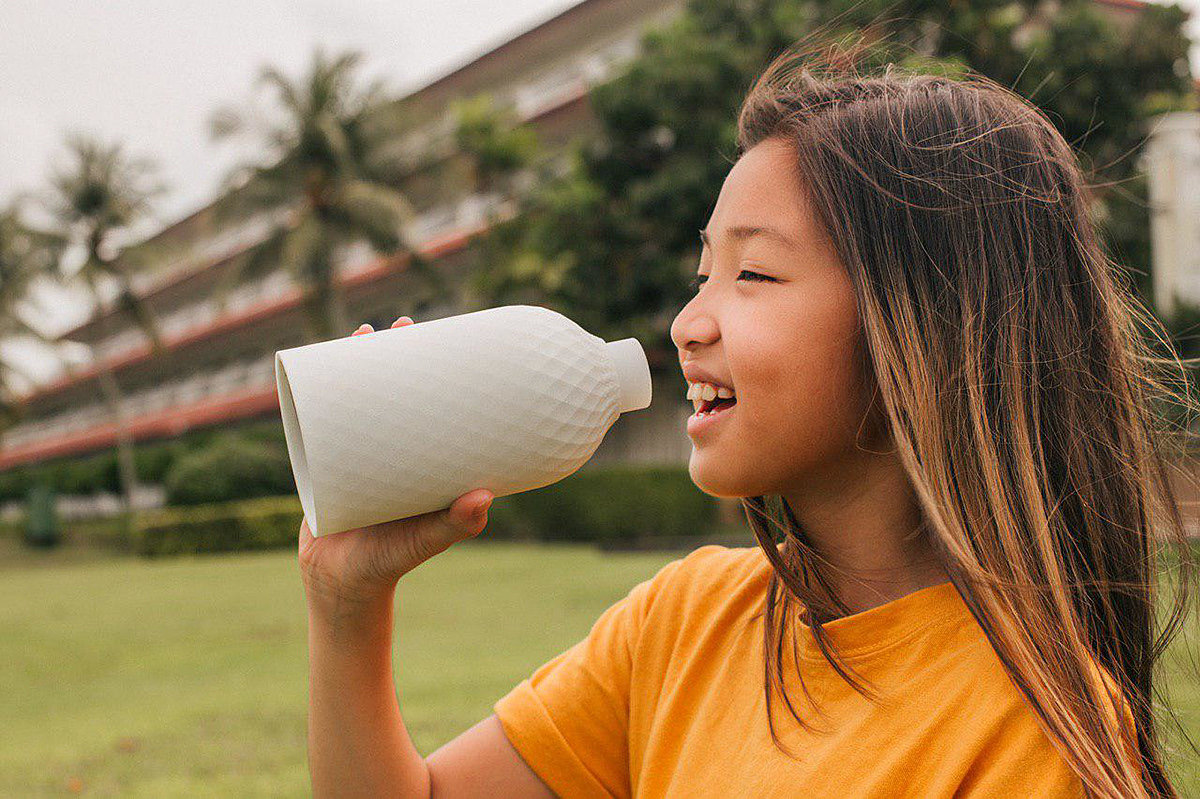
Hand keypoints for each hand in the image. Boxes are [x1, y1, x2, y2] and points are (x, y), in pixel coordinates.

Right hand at [297, 315, 493, 610]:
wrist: (342, 587)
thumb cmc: (393, 562)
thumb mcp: (428, 539)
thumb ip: (457, 523)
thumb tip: (487, 495)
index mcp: (420, 456)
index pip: (433, 402)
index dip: (437, 370)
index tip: (449, 338)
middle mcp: (391, 446)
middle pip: (394, 388)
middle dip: (397, 351)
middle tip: (405, 324)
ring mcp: (355, 449)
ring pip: (357, 393)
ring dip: (356, 360)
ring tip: (363, 332)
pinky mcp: (323, 457)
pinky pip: (322, 415)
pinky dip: (317, 388)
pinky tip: (311, 364)